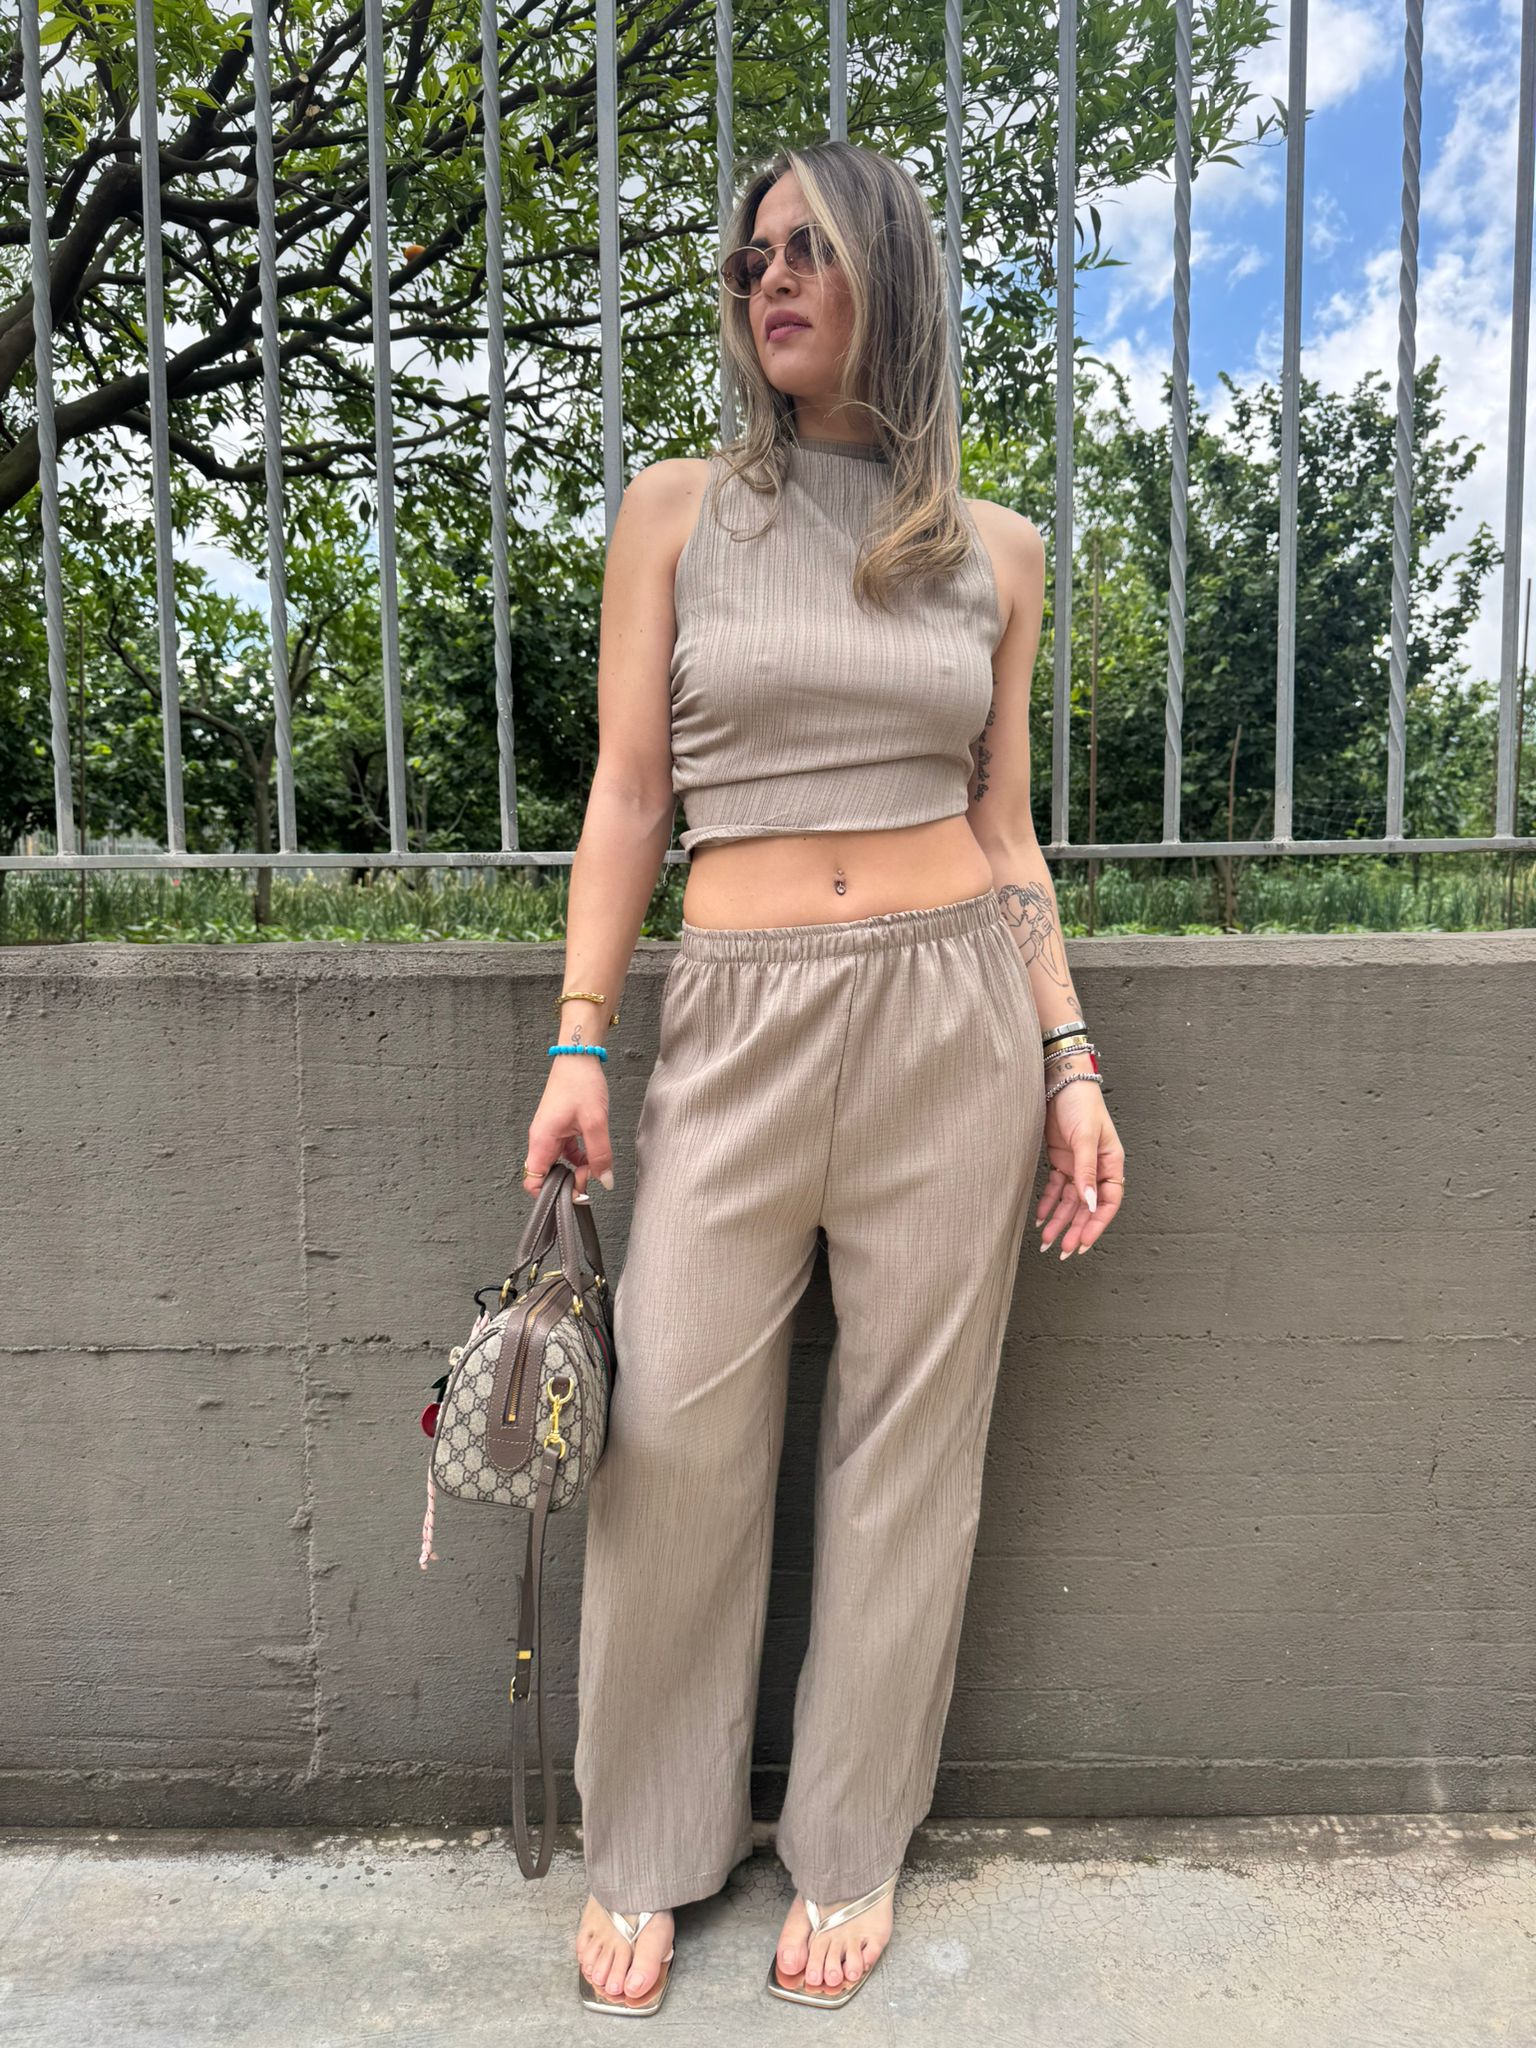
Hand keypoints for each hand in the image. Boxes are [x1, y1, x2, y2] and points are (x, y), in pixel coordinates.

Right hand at [523, 1056, 614, 1197]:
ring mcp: (549, 1135)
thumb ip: (600, 1154)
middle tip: (591, 1174)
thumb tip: (604, 1181)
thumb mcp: (595, 1122)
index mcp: (542, 1140)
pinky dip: (578, 1158)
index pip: (532, 1181)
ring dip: (575, 1170)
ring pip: (557, 1165)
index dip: (550, 1194)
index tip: (575, 1190)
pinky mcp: (558, 1129)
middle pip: (546, 1176)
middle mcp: (541, 1139)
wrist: (578, 1058)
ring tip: (595, 1164)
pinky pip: (565, 1153)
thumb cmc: (580, 1084)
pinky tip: (593, 1154)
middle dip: (568, 1182)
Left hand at [1035, 1077, 1123, 1257]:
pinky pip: (1056, 1189)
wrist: (1060, 1082)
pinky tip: (1040, 1218)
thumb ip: (1086, 1172)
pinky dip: (1048, 1204)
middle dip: (1076, 1229)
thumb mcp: (1085, 1138)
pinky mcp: (1061, 1160)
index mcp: (1111, 1164)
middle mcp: (1096, 1169)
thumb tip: (1089, 1203)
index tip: (1083, 1242)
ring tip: (1048, 1242)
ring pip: (1070, 1202)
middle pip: (1087, 1207)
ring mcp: (1077, 1166)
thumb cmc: (1081, 1104)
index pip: (1108, 1202)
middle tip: (1064, 1250)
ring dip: (1059, 1221)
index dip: (1096, 1224)